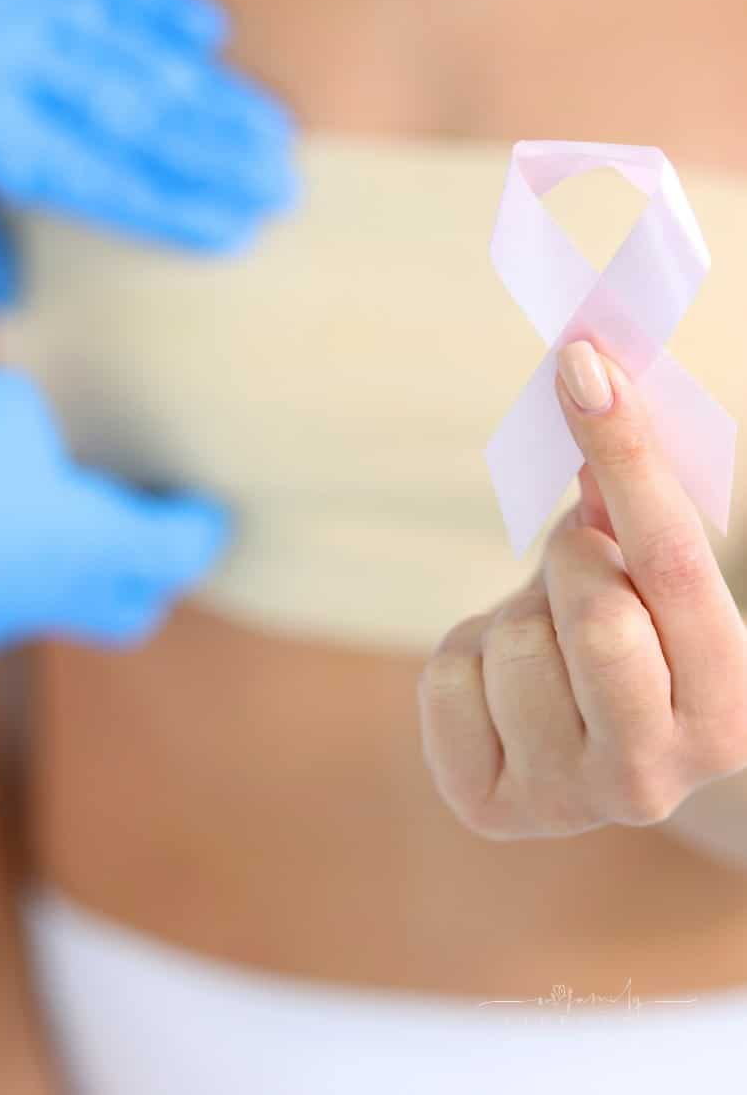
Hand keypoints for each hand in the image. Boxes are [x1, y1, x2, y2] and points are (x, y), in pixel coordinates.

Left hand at [0, 0, 295, 309]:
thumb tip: (1, 302)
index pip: (95, 176)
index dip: (169, 207)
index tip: (232, 230)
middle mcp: (14, 53)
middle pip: (138, 116)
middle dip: (217, 157)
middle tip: (283, 187)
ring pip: (142, 51)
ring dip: (214, 94)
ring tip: (275, 131)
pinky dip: (165, 5)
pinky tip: (214, 34)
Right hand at [0, 366, 227, 680]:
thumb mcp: (1, 407)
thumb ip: (36, 422)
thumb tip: (27, 441)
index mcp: (96, 543)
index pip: (182, 551)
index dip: (202, 526)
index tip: (209, 508)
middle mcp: (56, 593)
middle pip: (133, 608)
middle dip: (147, 570)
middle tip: (140, 521)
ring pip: (56, 604)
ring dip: (65, 563)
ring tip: (47, 506)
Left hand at [419, 340, 746, 838]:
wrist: (589, 742)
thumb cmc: (632, 634)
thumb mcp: (648, 576)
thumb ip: (630, 495)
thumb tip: (585, 371)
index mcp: (730, 705)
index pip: (676, 564)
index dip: (626, 454)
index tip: (582, 364)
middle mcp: (660, 772)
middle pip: (597, 615)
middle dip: (573, 563)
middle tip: (576, 571)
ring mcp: (572, 799)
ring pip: (516, 643)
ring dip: (518, 613)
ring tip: (543, 639)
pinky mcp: (488, 804)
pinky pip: (448, 676)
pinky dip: (467, 653)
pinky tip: (501, 681)